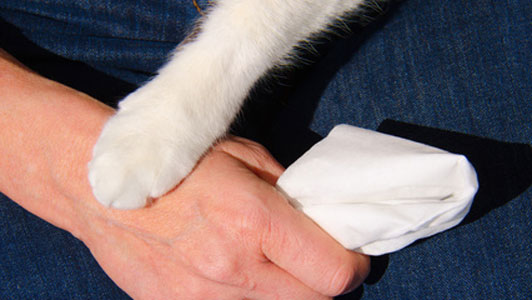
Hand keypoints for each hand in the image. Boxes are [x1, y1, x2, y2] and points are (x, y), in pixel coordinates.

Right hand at [79, 137, 369, 298]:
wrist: (102, 192)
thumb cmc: (176, 166)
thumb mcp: (241, 156)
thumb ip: (284, 189)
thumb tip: (314, 214)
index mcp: (254, 219)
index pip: (332, 271)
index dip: (353, 266)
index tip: (352, 256)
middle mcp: (233, 266)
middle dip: (324, 282)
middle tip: (316, 261)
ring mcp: (203, 298)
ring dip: (285, 293)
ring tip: (272, 266)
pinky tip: (236, 276)